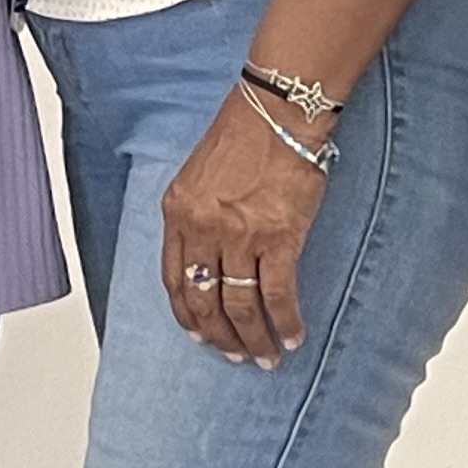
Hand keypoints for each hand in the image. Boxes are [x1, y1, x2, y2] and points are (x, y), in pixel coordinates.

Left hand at [162, 87, 330, 361]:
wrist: (279, 111)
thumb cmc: (244, 134)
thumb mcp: (198, 175)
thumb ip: (195, 215)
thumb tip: (207, 257)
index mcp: (178, 212)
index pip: (175, 279)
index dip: (187, 314)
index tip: (198, 334)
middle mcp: (202, 229)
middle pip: (205, 300)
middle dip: (220, 336)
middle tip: (235, 355)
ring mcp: (239, 236)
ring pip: (240, 306)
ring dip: (253, 339)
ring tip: (265, 357)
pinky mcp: (278, 238)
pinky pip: (277, 295)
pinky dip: (285, 322)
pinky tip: (292, 337)